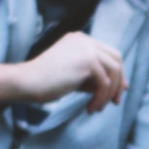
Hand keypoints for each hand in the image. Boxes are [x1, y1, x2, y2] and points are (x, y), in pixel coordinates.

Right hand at [0, 32, 126, 113]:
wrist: (27, 82)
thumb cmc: (46, 83)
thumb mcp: (75, 77)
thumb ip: (95, 77)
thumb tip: (122, 87)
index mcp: (80, 40)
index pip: (109, 54)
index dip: (117, 74)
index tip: (116, 93)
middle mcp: (84, 40)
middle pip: (116, 58)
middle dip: (119, 82)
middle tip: (115, 102)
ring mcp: (86, 48)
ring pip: (114, 71)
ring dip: (109, 93)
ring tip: (98, 108)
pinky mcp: (87, 60)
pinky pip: (104, 83)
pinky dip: (101, 98)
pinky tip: (90, 108)